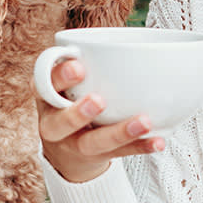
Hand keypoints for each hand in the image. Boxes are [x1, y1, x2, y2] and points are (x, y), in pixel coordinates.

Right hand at [37, 59, 164, 182]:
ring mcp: (72, 144)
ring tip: (144, 122)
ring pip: (92, 143)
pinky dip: (139, 147)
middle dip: (77, 113)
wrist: (66, 151)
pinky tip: (157, 141)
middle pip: (59, 123)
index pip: (44, 83)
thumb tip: (131, 43)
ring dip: (119, 132)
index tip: (79, 66)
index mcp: (47, 95)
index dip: (59, 76)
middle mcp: (54, 123)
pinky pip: (118, 154)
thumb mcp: (68, 81)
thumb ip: (87, 63)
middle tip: (99, 101)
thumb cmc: (71, 100)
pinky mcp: (94, 158)